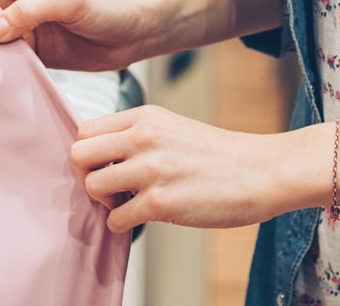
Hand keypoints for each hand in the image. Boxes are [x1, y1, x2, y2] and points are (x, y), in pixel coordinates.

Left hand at [71, 105, 282, 232]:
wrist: (261, 172)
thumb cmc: (218, 154)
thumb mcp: (172, 126)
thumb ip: (136, 134)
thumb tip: (100, 155)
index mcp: (145, 116)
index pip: (85, 130)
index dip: (89, 153)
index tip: (104, 166)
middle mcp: (143, 137)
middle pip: (78, 155)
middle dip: (87, 175)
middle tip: (109, 186)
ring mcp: (151, 170)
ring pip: (92, 186)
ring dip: (104, 202)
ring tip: (127, 203)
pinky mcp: (161, 202)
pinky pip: (115, 218)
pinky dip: (123, 224)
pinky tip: (142, 218)